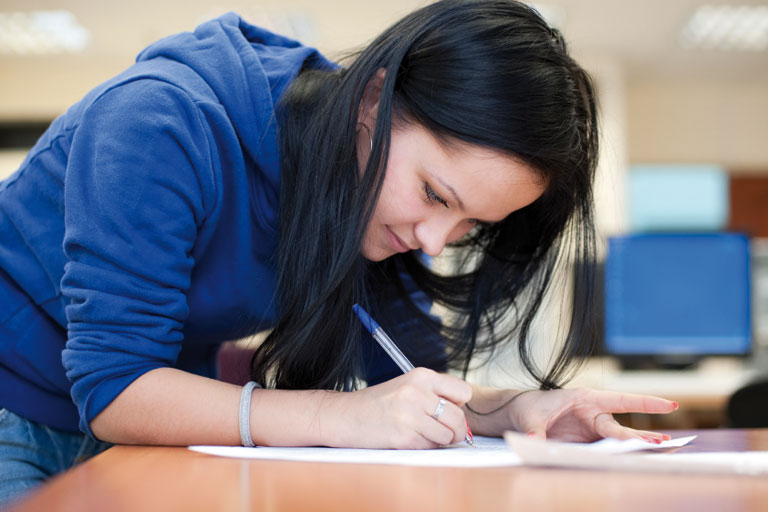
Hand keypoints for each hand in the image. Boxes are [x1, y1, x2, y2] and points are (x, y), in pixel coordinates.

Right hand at [322, 368, 471, 448]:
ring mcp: (410, 415)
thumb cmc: (378, 404)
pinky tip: (406, 439)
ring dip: (438, 440)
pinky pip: (430, 448)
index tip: (447, 411)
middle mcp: (417, 392)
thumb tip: (464, 419)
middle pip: (459, 417)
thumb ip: (434, 395)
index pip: (463, 391)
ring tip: (419, 433)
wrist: (344, 416)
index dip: (459, 405)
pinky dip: (422, 447)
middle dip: (455, 430)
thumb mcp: (407, 387)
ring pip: (447, 436)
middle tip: (443, 432)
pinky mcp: (404, 437)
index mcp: (421, 376)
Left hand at [508, 388, 677, 442]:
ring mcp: (591, 430)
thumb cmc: (529, 407)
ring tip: (659, 450)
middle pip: (619, 428)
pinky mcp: (587, 443)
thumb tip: (534, 442)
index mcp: (584, 399)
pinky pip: (605, 451)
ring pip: (617, 440)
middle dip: (639, 436)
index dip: (645, 403)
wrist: (520, 412)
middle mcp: (593, 414)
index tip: (669, 405)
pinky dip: (619, 456)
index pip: (620, 400)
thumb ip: (534, 431)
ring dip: (636, 447)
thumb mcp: (530, 418)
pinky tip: (635, 461)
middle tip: (660, 444)